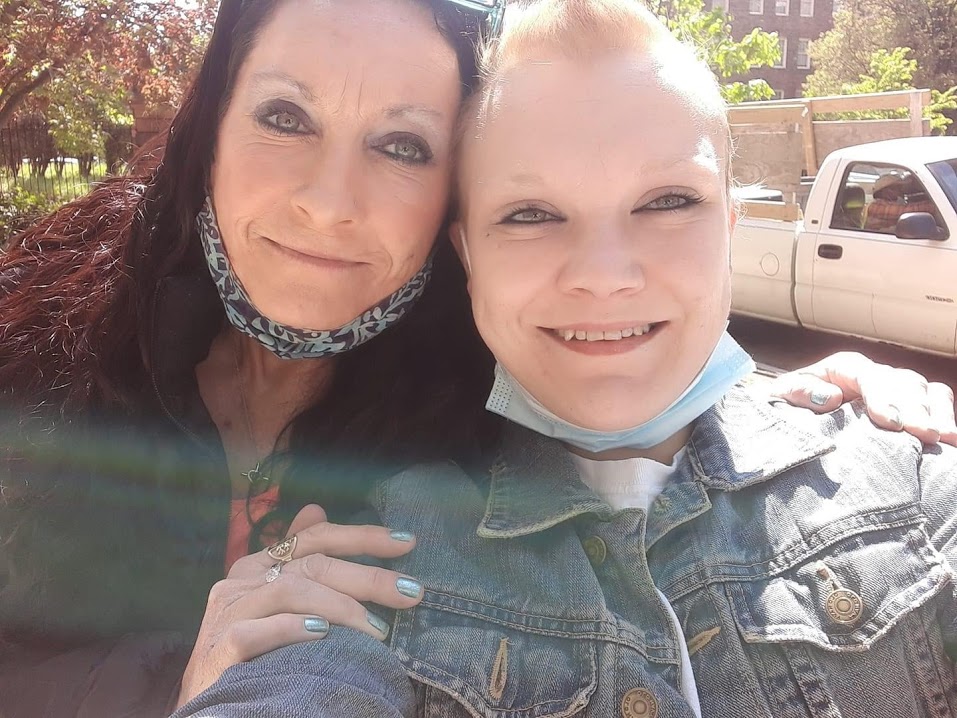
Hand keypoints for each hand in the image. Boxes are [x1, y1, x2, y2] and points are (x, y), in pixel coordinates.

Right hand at [176, 504, 421, 707]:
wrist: (205, 704)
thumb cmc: (246, 650)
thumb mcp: (269, 599)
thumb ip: (295, 558)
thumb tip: (317, 510)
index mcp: (257, 565)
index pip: (314, 537)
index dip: (362, 536)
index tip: (406, 542)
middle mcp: (241, 582)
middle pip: (313, 565)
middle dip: (368, 577)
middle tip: (411, 592)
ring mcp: (227, 614)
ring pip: (291, 592)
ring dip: (341, 608)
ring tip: (377, 630)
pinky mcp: (218, 650)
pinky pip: (255, 632)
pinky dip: (291, 629)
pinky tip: (321, 635)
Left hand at [769, 351, 956, 445]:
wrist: (795, 416)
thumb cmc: (790, 404)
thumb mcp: (782, 396)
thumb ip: (799, 392)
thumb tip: (830, 397)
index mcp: (845, 368)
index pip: (869, 376)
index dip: (882, 397)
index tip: (890, 422)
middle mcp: (875, 374)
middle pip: (903, 383)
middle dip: (915, 409)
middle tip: (924, 435)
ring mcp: (896, 389)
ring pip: (925, 391)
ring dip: (935, 413)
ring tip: (942, 438)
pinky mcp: (910, 405)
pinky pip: (937, 402)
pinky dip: (945, 416)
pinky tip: (950, 441)